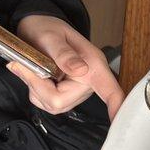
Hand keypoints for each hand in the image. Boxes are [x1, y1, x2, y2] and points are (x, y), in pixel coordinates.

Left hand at [7, 15, 123, 120]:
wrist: (39, 32)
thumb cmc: (48, 30)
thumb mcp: (51, 36)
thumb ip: (64, 53)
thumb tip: (80, 69)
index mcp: (93, 67)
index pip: (109, 91)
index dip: (116, 106)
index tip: (118, 118)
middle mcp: (88, 84)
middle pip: (61, 100)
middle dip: (38, 85)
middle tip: (30, 65)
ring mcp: (76, 94)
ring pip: (52, 104)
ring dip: (35, 87)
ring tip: (36, 68)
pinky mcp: (65, 99)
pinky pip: (45, 103)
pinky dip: (35, 90)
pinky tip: (39, 76)